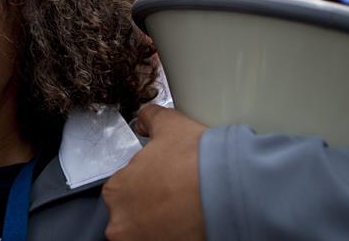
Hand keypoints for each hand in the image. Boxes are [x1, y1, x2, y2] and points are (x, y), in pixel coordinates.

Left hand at [103, 105, 206, 240]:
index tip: (166, 182)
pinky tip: (192, 225)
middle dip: (153, 206)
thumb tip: (144, 119)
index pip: (124, 188)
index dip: (148, 182)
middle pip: (133, 214)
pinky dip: (177, 236)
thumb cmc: (199, 161)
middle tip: (177, 197)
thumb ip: (149, 119)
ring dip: (163, 224)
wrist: (232, 190)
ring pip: (148, 233)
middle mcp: (121, 223)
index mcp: (116, 191)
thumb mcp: (169, 125)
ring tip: (186, 212)